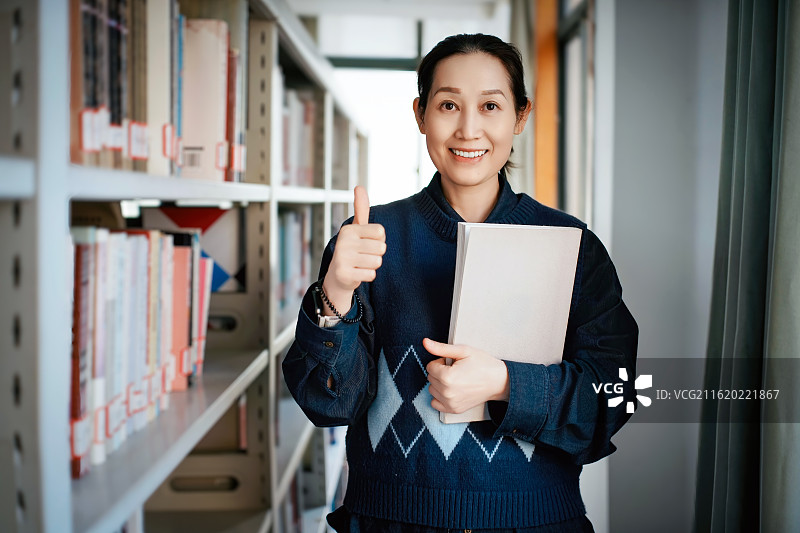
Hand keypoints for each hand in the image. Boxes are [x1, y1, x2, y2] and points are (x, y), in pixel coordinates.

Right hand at [322, 186, 386, 313]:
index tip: (367, 242)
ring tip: (360, 264)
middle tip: (363, 256)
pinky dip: (368, 276)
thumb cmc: (352, 249)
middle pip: (381, 247)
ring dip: (372, 265)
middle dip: (376, 254)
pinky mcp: (344, 274)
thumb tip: (359, 187)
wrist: (338, 276)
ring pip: (377, 262)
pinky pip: (371, 275)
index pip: (381, 232)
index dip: (379, 239)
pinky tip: (357, 273)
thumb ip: (361, 208)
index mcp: (349, 229)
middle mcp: (343, 242)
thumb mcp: (357, 228)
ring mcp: (342, 258)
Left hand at [423, 338, 509, 413]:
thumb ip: (441, 348)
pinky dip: (440, 397)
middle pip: (430, 378)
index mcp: (447, 377)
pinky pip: (435, 403)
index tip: (453, 362)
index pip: (430, 367)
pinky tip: (451, 391)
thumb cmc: (482, 364)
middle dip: (440, 372)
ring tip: (456, 380)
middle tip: (456, 370)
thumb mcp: (463, 351)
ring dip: (440, 384)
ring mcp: (450, 403)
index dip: (441, 362)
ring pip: (432, 389)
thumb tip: (425, 342)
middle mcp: (447, 392)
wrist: (498, 381)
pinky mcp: (454, 410)